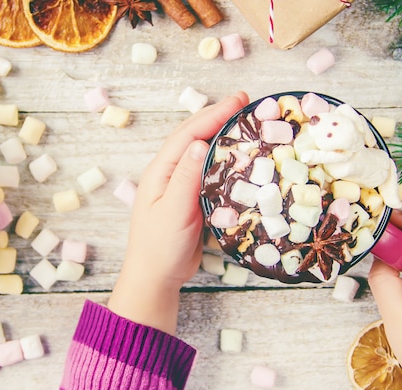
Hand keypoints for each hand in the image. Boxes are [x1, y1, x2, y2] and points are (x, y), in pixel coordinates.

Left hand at [108, 92, 249, 333]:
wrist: (156, 277)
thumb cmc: (159, 247)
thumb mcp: (173, 211)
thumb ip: (185, 178)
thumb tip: (199, 142)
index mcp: (161, 172)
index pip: (189, 134)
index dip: (214, 114)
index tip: (239, 100)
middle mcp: (170, 174)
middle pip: (195, 137)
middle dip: (219, 117)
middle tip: (246, 102)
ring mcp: (181, 186)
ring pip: (203, 153)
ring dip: (223, 135)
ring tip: (246, 122)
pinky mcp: (192, 200)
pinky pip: (210, 173)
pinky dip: (225, 161)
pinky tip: (239, 158)